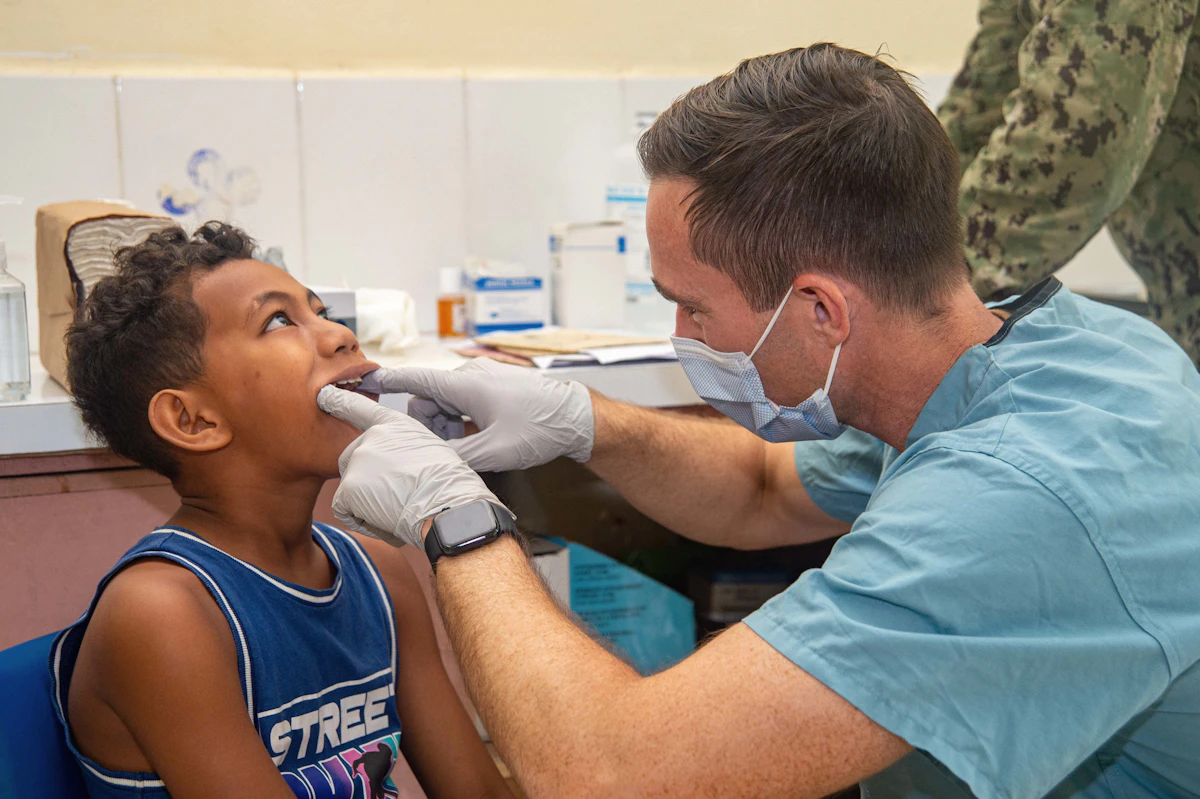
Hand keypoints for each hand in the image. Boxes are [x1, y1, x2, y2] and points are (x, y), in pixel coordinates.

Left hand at [317, 385, 503, 548]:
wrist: (445, 503)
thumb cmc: (447, 484)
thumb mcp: (429, 450)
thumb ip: (402, 450)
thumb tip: (392, 469)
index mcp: (393, 424)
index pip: (359, 408)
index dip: (340, 401)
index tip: (324, 395)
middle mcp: (371, 437)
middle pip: (351, 459)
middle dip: (364, 480)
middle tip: (392, 495)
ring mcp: (358, 460)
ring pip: (350, 487)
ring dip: (366, 502)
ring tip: (396, 508)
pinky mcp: (349, 487)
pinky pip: (344, 509)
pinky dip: (360, 519)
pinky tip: (383, 519)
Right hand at [359, 358, 594, 472]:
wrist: (576, 417)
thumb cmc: (539, 429)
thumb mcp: (493, 452)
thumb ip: (454, 456)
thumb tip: (427, 462)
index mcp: (464, 385)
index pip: (414, 380)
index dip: (385, 382)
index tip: (361, 381)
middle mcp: (469, 376)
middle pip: (428, 401)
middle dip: (430, 427)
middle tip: (450, 453)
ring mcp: (481, 380)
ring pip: (445, 405)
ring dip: (447, 428)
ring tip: (470, 450)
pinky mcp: (491, 387)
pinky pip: (462, 404)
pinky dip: (461, 423)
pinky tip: (478, 441)